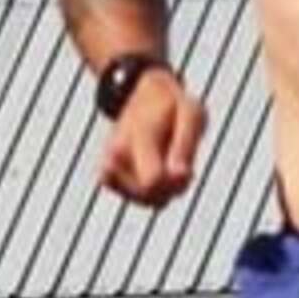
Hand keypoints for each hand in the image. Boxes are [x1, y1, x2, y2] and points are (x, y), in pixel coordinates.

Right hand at [97, 65, 206, 206]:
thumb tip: (181, 177)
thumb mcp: (191, 113)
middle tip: (182, 163)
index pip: (152, 182)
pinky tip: (159, 170)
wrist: (141, 96)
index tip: (187, 170)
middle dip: (175, 187)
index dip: (176, 183)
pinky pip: (142, 200)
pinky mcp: (108, 177)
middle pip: (152, 197)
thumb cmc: (172, 105)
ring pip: (150, 201)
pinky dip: (155, 192)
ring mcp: (109, 168)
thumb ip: (186, 145)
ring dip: (167, 189)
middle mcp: (117, 155)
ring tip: (170, 163)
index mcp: (139, 136)